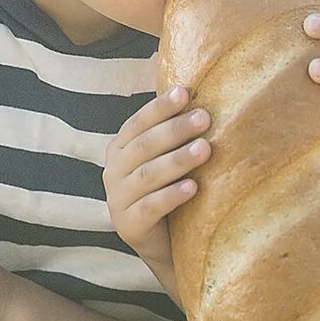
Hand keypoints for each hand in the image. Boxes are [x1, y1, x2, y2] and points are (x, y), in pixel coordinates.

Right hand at [100, 86, 211, 280]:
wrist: (168, 246)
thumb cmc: (172, 190)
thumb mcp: (169, 156)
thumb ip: (172, 124)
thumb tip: (182, 74)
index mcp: (121, 148)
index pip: (138, 122)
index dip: (160, 107)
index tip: (186, 93)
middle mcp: (114, 171)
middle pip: (144, 146)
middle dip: (175, 130)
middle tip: (206, 118)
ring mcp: (117, 200)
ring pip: (147, 176)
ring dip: (177, 160)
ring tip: (205, 149)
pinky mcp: (128, 227)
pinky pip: (150, 208)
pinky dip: (171, 196)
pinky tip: (193, 187)